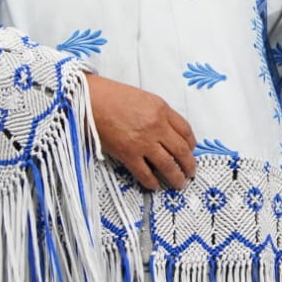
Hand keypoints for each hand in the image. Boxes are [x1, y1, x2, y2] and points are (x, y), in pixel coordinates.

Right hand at [86, 74, 196, 190]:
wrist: (90, 99)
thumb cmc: (113, 96)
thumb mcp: (144, 98)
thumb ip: (158, 114)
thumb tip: (167, 133)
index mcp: (162, 109)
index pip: (186, 130)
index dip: (191, 144)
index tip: (191, 151)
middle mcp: (157, 126)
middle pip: (181, 150)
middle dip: (189, 165)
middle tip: (191, 173)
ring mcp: (143, 142)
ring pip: (168, 165)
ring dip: (176, 177)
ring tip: (179, 184)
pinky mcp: (128, 154)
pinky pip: (145, 173)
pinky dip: (152, 182)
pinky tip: (155, 185)